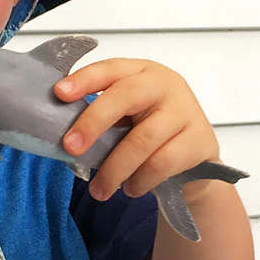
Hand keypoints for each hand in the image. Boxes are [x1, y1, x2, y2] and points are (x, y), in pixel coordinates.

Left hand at [54, 59, 219, 201]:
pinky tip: (131, 189)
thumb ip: (101, 118)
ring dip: (114, 169)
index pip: (110, 69)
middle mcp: (165, 84)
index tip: (59, 94)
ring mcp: (186, 110)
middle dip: (93, 122)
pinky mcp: (200, 139)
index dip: (85, 80)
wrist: (196, 159)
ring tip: (100, 190)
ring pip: (142, 139)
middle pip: (125, 96)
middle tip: (71, 147)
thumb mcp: (127, 117)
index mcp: (141, 72)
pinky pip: (162, 163)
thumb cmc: (152, 133)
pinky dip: (140, 180)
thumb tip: (62, 136)